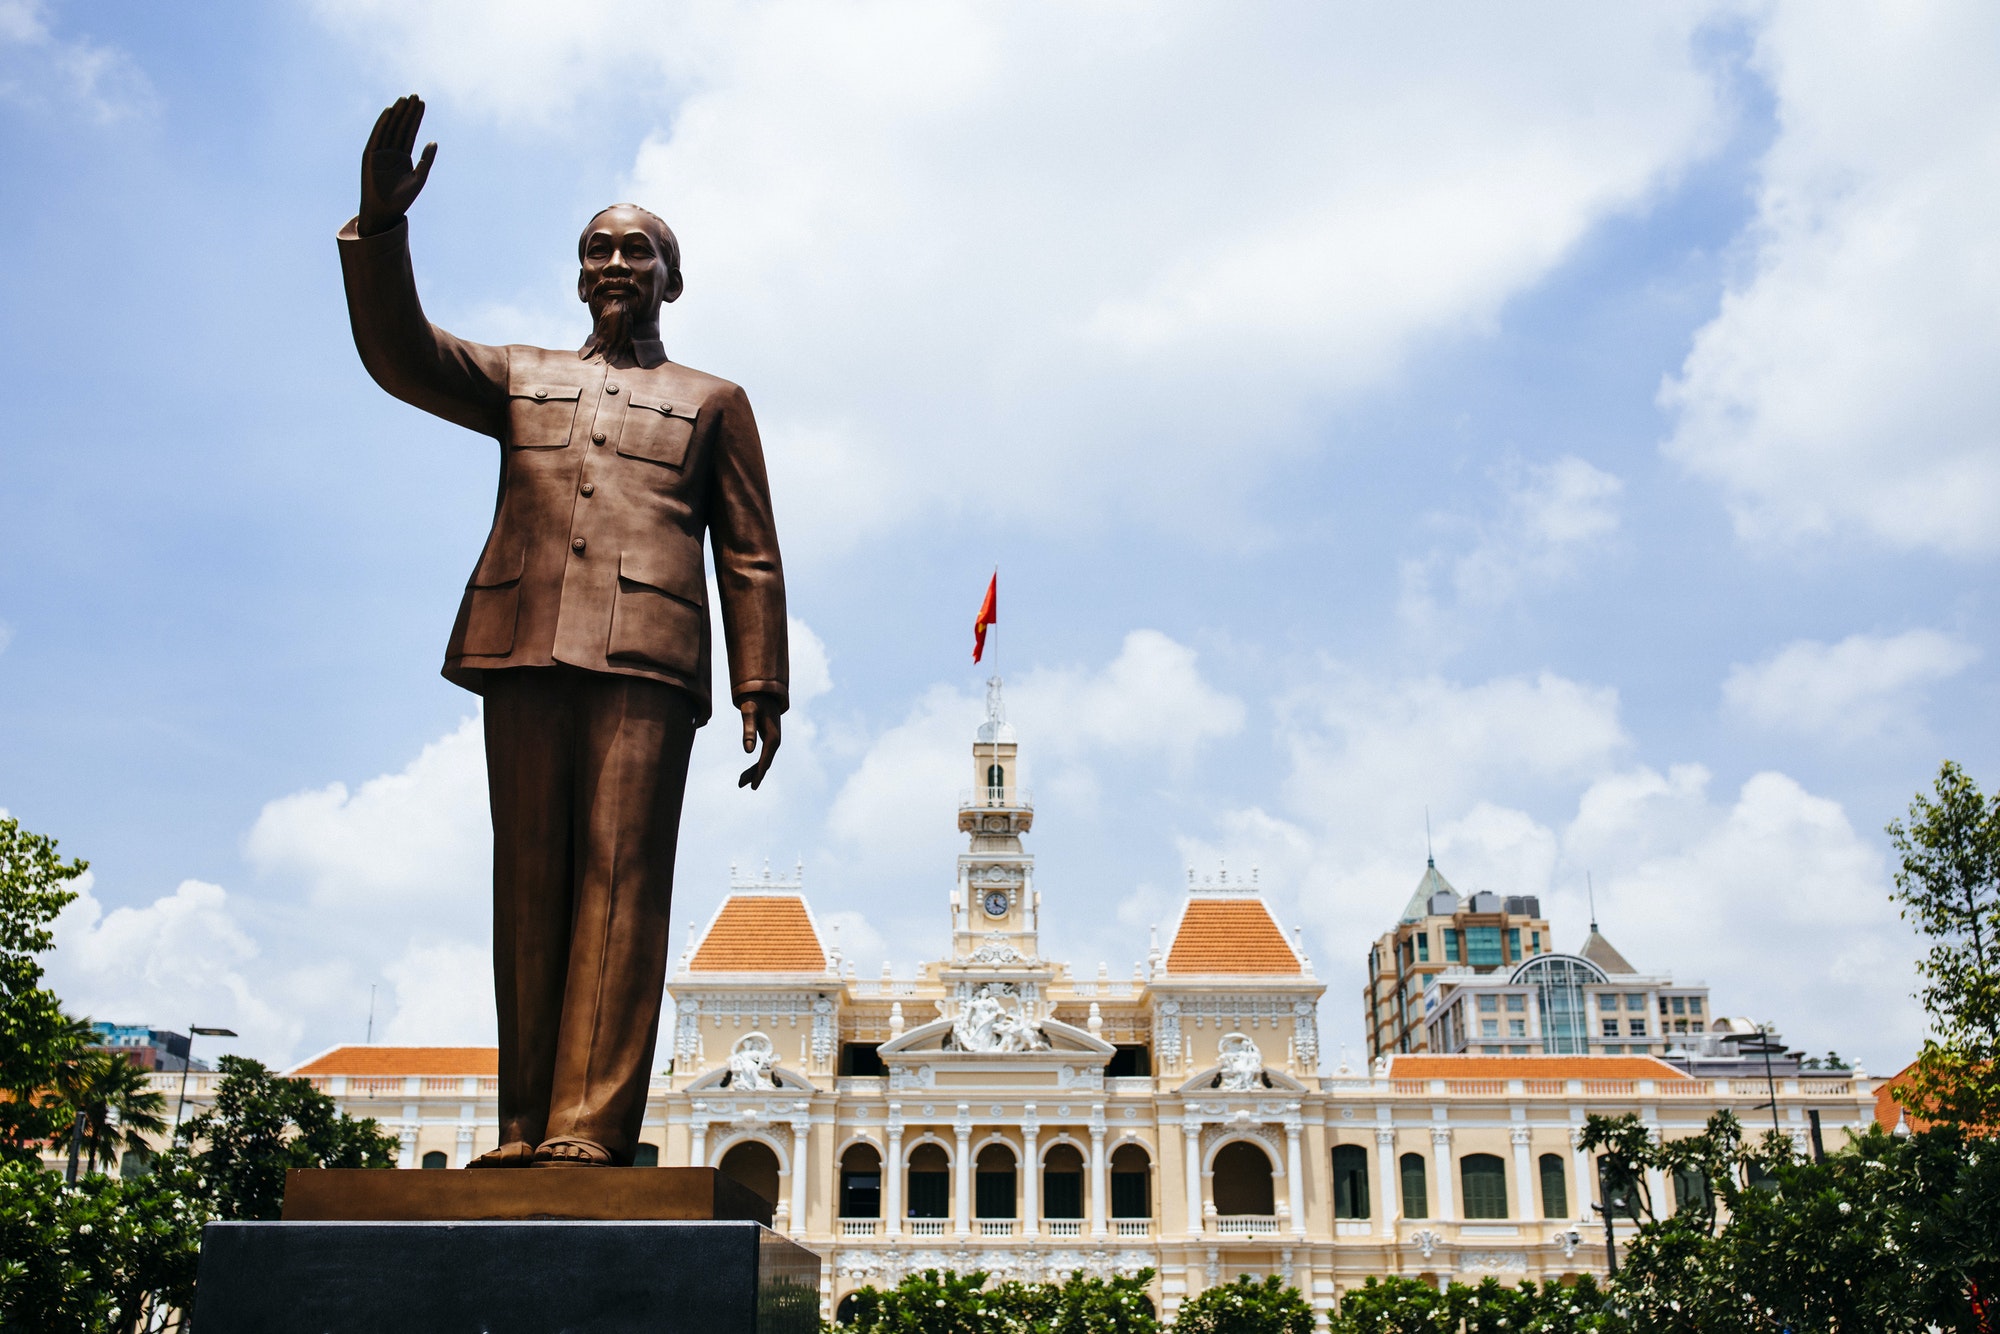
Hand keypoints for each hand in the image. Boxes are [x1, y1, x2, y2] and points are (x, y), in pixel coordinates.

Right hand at [359, 94, 436, 236]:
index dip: (415, 118)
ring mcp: (379, 152)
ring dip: (396, 113)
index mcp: (403, 157)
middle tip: (415, 96)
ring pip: (389, 128)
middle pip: (400, 126)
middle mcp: (391, 152)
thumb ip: (426, 160)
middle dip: (407, 112)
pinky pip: (377, 135)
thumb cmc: (402, 198)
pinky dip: (382, 123)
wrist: (385, 210)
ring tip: (404, 99)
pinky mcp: (370, 154)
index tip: (422, 104)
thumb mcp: (419, 177)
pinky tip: (390, 111)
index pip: (410, 132)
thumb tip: (434, 141)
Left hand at [737, 694, 782, 789]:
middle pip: (765, 763)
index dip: (759, 774)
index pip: (765, 760)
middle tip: (740, 785)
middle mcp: (775, 741)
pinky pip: (763, 755)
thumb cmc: (754, 700)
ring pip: (764, 761)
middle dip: (754, 775)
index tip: (753, 786)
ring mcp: (772, 740)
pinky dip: (756, 764)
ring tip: (741, 782)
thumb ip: (748, 729)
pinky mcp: (768, 738)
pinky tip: (750, 770)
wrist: (763, 691)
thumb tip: (748, 751)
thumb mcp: (749, 712)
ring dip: (754, 771)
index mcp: (772, 738)